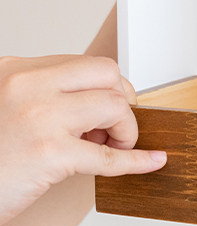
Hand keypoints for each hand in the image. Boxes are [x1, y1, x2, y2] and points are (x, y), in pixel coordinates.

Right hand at [0, 55, 165, 225]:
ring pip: (114, 105)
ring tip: (110, 146)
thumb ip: (44, 99)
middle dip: (122, 98)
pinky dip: (138, 160)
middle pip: (106, 73)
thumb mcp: (5, 110)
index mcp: (13, 70)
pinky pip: (111, 156)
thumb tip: (95, 105)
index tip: (102, 111)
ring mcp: (39, 117)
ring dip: (125, 129)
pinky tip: (152, 161)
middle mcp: (25, 85)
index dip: (103, 88)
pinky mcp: (50, 154)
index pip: (82, 64)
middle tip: (114, 125)